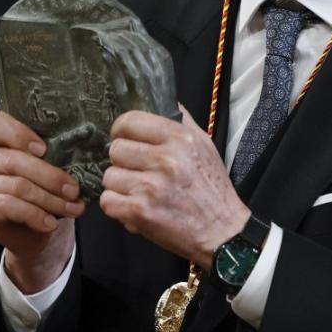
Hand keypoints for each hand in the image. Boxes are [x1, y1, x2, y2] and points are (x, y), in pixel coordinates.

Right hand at [0, 111, 85, 292]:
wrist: (32, 232)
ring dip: (50, 200)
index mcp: (0, 139)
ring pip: (18, 186)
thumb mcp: (48, 169)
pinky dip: (35, 215)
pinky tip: (50, 223)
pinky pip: (9, 206)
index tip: (43, 149)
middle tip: (74, 190)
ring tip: (72, 208)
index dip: (17, 133)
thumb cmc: (43, 192)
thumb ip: (53, 155)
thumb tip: (80, 153)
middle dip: (51, 177)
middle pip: (15, 160)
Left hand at [101, 107, 248, 270]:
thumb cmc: (213, 190)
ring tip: (138, 192)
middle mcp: (165, 159)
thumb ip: (183, 122)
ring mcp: (151, 186)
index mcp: (180, 139)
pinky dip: (117, 207)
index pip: (129, 121)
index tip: (125, 140)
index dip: (122, 131)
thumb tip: (166, 99)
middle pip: (115, 149)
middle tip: (137, 172)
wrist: (223, 232)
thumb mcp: (205, 146)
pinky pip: (108, 201)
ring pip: (109, 176)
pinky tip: (133, 207)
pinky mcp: (140, 212)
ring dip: (120, 186)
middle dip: (123, 162)